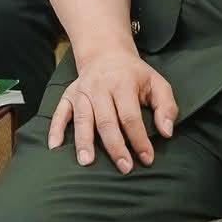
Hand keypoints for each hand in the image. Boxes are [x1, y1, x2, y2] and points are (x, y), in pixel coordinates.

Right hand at [48, 49, 177, 173]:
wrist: (107, 53)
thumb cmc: (135, 74)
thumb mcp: (158, 83)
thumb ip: (167, 107)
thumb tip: (167, 132)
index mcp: (124, 84)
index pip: (131, 116)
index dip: (139, 139)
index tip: (146, 158)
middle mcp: (100, 87)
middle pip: (106, 121)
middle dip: (115, 147)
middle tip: (124, 168)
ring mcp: (82, 91)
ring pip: (82, 119)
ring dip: (84, 141)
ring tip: (87, 162)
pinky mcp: (68, 95)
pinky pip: (59, 112)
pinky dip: (55, 129)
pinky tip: (54, 146)